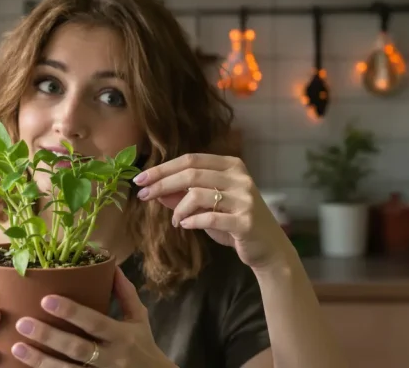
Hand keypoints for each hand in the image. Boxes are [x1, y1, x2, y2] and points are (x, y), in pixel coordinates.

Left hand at [11, 267, 172, 366]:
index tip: (47, 299)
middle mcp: (110, 358)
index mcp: (122, 336)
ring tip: (16, 347)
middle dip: (48, 336)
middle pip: (76, 349)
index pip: (95, 322)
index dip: (72, 312)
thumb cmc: (143, 344)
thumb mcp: (139, 318)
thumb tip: (112, 265)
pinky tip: (26, 367)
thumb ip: (125, 293)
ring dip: (40, 360)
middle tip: (22, 322)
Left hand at [133, 153, 292, 270]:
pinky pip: (209, 217)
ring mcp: (245, 198)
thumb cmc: (234, 222)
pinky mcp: (246, 221)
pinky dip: (192, 220)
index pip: (190, 160)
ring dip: (178, 208)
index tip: (140, 179)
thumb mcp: (207, 206)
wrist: (267, 248)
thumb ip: (183, 195)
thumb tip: (155, 190)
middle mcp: (240, 177)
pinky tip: (185, 225)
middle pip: (191, 173)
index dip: (163, 168)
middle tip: (142, 195)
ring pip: (198, 194)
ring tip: (175, 221)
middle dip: (162, 183)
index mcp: (231, 166)